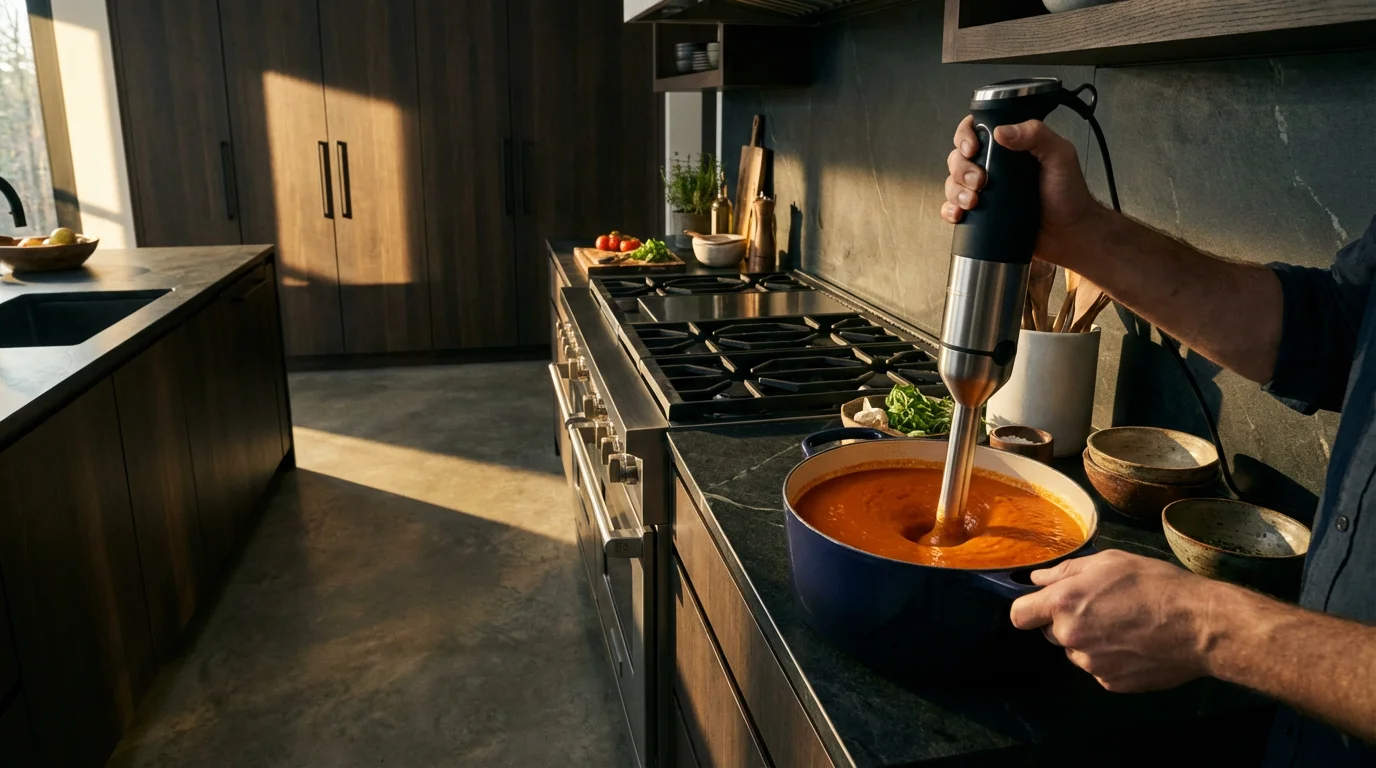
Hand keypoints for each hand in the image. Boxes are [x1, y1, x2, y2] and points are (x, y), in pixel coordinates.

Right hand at [940, 117, 1103, 261]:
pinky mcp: (981, 215)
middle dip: (962, 168)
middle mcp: (994, 167)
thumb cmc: (1069, 195)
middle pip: (959, 157)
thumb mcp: (1060, 156)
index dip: (965, 136)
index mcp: (1010, 147)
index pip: (977, 131)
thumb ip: (1037, 135)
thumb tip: (1001, 132)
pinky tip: (959, 214)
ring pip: (953, 182)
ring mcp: (985, 191)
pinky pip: (953, 207)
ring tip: (973, 200)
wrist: (1069, 234)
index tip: (972, 148)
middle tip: (980, 181)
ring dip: (956, 190)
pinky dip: (950, 210)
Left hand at [1009, 550, 1213, 692]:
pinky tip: (1135, 644)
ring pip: (1076, 651)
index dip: (1029, 610)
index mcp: (1064, 604)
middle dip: (1067, 622)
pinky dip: (1110, 659)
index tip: (1044, 606)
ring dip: (1089, 641)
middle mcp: (1070, 637)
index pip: (1019, 615)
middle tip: (1101, 608)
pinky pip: (1099, 669)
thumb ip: (1066, 571)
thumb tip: (1038, 579)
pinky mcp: (1110, 683)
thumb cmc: (1154, 584)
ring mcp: (1090, 664)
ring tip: (1124, 626)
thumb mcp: (1109, 561)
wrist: (1198, 625)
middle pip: (1051, 633)